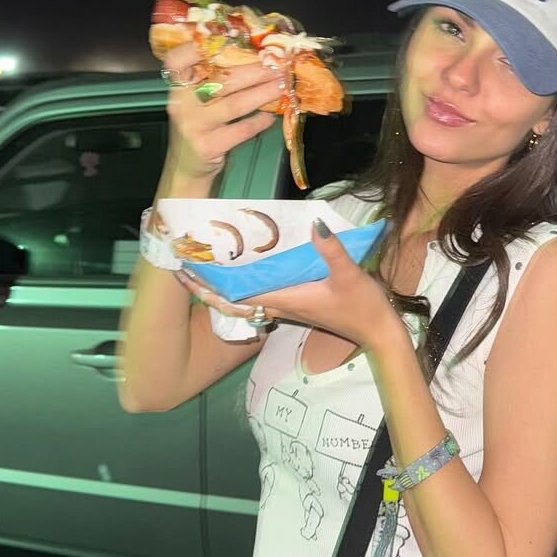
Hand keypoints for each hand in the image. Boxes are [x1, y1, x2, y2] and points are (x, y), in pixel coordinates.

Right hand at [160, 39, 286, 179]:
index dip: (197, 48)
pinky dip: (259, 122)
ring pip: (234, 104)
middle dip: (254, 70)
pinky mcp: (209, 146)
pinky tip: (272, 115)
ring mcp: (194, 125)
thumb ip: (211, 78)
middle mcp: (182, 103)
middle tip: (278, 63)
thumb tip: (253, 54)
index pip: (177, 61)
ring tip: (282, 84)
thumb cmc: (197, 125)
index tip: (227, 37)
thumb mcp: (194, 100)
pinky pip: (241, 130)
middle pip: (220, 80)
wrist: (186, 166)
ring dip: (263, 93)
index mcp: (177, 86)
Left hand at [176, 220, 400, 350]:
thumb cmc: (362, 305)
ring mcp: (284, 307)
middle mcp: (277, 305)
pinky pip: (255, 298)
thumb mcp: (349, 275)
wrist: (376, 331)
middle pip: (229, 301)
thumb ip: (332, 250)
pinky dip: (238, 289)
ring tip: (200, 269)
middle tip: (180, 267)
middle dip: (203, 287)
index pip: (235, 294)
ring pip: (240, 302)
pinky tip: (236, 274)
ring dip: (217, 289)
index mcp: (284, 298)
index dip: (209, 283)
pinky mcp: (293, 305)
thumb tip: (314, 224)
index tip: (187, 267)